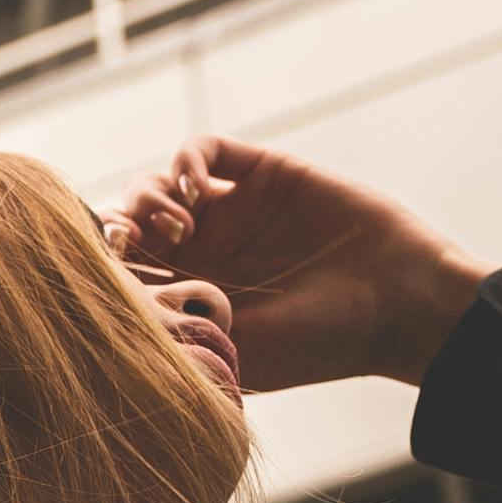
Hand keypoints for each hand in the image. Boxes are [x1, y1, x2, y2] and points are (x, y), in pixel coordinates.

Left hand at [101, 136, 479, 393]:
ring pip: (159, 184)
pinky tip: (193, 188)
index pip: (126, 270)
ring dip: (149, 196)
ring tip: (177, 223)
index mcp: (194, 298)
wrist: (397, 303)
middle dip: (119, 226)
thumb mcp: (239, 352)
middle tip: (131, 241)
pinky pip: (203, 150)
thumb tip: (110, 310)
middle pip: (133, 223)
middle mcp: (208, 253)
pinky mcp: (264, 171)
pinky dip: (184, 159)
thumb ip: (179, 327)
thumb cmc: (324, 344)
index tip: (105, 270)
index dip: (104, 263)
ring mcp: (234, 209)